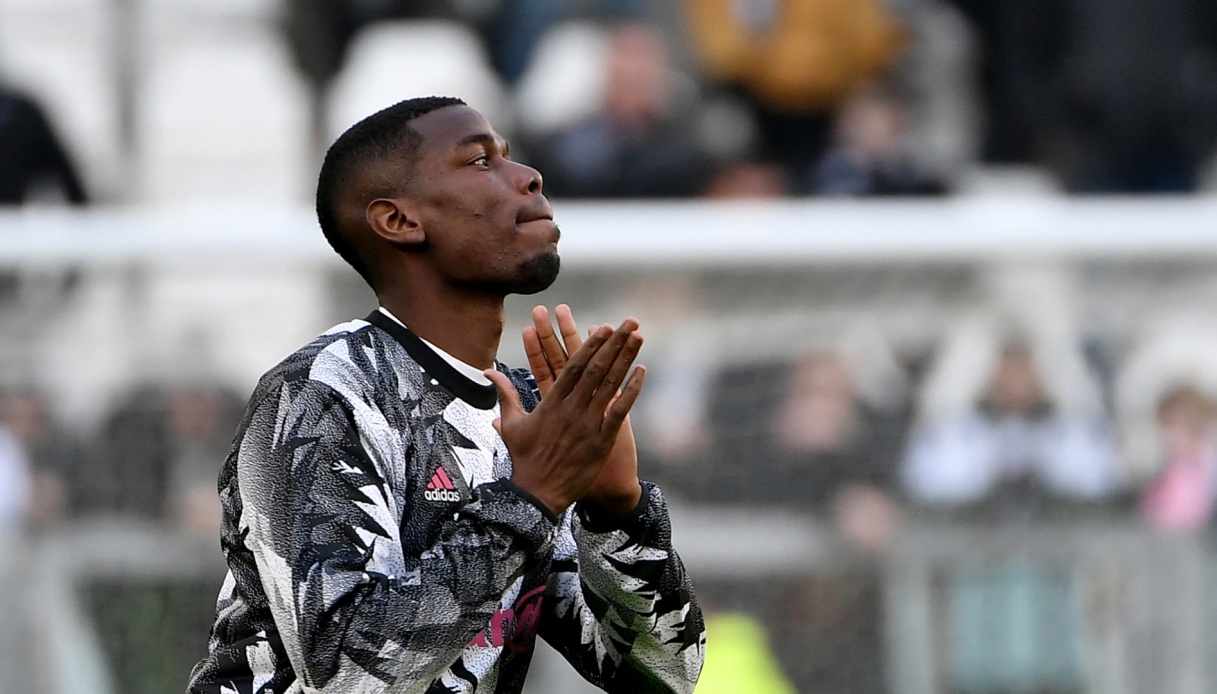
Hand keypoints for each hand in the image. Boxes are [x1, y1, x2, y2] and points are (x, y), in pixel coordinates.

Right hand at [487, 318, 645, 515]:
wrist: (537, 494)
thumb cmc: (525, 459)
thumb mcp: (511, 424)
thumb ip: (505, 394)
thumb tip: (488, 371)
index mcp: (551, 402)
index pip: (573, 366)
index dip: (590, 345)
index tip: (604, 327)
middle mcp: (571, 409)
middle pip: (596, 369)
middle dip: (614, 343)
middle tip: (629, 321)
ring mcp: (587, 424)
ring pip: (610, 384)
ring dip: (626, 358)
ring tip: (638, 337)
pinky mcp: (600, 441)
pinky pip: (619, 411)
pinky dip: (631, 391)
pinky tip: (642, 371)